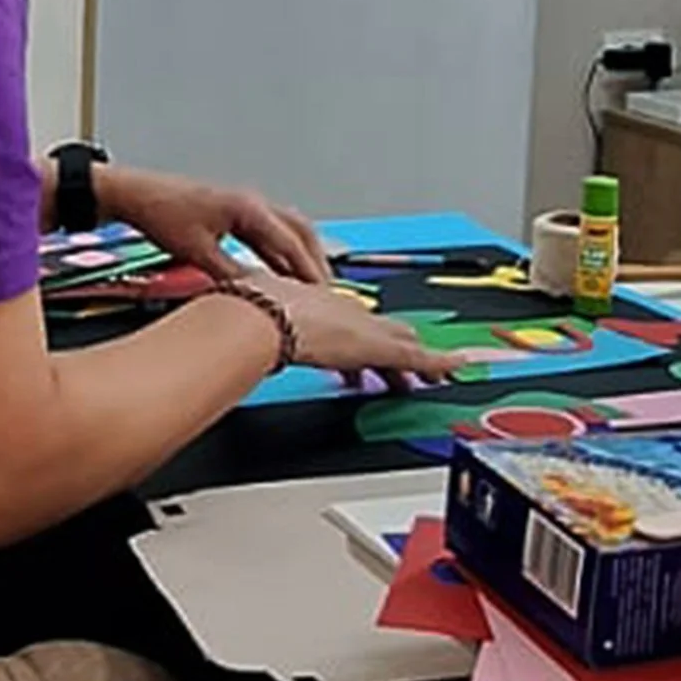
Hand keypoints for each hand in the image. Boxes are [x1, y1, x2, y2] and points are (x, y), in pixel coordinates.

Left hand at [96, 165, 329, 282]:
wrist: (136, 194)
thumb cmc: (161, 213)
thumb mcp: (197, 252)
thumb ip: (230, 275)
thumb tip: (255, 296)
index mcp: (248, 208)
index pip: (290, 243)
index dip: (308, 271)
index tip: (323, 294)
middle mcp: (253, 203)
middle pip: (300, 231)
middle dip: (316, 261)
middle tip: (328, 290)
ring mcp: (246, 206)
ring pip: (289, 229)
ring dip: (302, 254)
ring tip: (312, 283)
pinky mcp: (235, 212)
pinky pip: (270, 232)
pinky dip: (282, 251)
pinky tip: (281, 271)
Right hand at [230, 271, 465, 390]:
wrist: (259, 314)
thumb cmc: (245, 313)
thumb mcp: (247, 321)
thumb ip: (246, 332)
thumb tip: (225, 340)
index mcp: (314, 305)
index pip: (346, 321)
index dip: (358, 337)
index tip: (362, 352)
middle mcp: (344, 311)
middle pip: (379, 330)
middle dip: (393, 348)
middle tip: (406, 366)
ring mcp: (363, 327)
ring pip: (401, 344)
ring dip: (415, 361)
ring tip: (431, 375)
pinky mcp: (380, 346)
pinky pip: (419, 358)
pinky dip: (439, 362)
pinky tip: (455, 368)